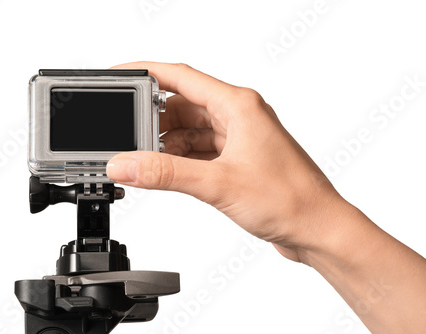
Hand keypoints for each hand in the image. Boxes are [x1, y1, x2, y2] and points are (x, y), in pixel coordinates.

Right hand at [106, 62, 344, 261]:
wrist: (318, 229)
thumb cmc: (291, 199)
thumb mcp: (218, 183)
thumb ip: (167, 173)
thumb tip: (127, 164)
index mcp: (239, 105)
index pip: (181, 76)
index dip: (146, 73)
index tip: (120, 77)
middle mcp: (239, 115)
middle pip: (183, 105)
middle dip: (155, 120)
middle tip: (131, 138)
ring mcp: (239, 137)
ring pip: (191, 129)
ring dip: (168, 143)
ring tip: (149, 161)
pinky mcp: (238, 158)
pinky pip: (201, 149)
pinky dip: (182, 158)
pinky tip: (170, 172)